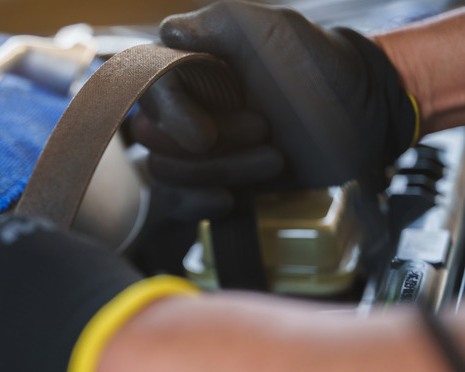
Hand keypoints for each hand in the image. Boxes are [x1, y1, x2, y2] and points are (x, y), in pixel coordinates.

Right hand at [133, 0, 417, 218]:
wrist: (364, 119)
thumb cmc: (324, 69)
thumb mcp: (276, 32)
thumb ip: (220, 23)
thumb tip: (168, 32)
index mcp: (193, 69)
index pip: (150, 92)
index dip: (171, 116)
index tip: (205, 136)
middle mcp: (188, 106)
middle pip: (156, 139)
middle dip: (211, 148)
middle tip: (264, 130)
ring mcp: (198, 149)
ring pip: (167, 173)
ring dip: (220, 172)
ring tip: (274, 159)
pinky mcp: (213, 181)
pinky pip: (176, 202)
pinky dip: (197, 205)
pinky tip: (232, 200)